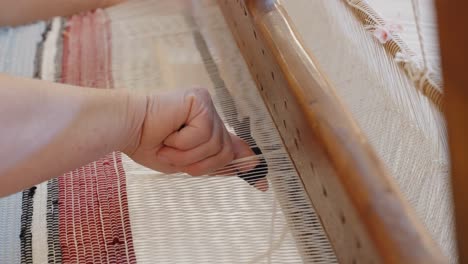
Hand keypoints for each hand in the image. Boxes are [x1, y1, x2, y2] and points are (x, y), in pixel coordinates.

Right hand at [124, 88, 266, 189]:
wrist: (125, 128)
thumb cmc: (149, 143)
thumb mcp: (186, 162)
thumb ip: (217, 162)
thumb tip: (252, 163)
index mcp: (207, 127)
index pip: (233, 146)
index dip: (245, 165)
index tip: (263, 184)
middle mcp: (210, 113)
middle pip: (225, 152)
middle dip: (199, 163)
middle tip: (173, 155)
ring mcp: (206, 105)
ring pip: (216, 145)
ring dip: (187, 155)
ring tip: (167, 143)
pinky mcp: (199, 99)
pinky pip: (203, 133)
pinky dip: (183, 142)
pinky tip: (169, 132)